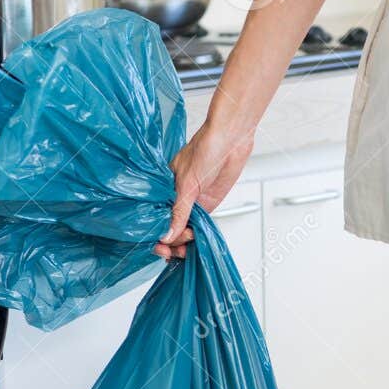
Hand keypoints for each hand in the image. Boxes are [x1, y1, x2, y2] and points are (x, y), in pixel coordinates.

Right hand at [156, 119, 254, 259]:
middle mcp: (177, 196)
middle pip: (169, 227)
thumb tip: (167, 234)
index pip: (157, 217)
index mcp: (164, 188)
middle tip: (179, 249)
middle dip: (172, 242)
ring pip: (183, 229)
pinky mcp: (207, 204)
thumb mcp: (187, 182)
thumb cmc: (207, 147)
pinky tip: (194, 245)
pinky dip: (196, 236)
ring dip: (184, 242)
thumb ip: (178, 210)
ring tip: (187, 249)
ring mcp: (192, 202)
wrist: (231, 139)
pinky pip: (198, 224)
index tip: (163, 248)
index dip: (159, 234)